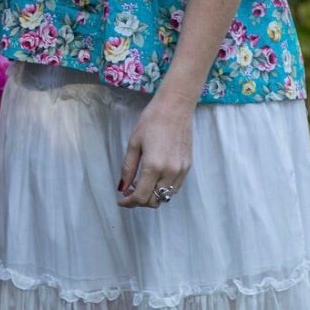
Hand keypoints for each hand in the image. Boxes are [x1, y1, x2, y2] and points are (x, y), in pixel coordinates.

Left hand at [116, 92, 193, 209]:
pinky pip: (175, 187)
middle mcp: (170, 172)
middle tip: (130, 191)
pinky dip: (164, 189)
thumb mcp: (134, 143)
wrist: (175, 107)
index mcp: (154, 166)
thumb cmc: (151, 120)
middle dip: (140, 201)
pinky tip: (156, 179)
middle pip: (154, 201)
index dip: (129, 202)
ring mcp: (181, 170)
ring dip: (153, 196)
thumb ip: (128, 168)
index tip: (121, 200)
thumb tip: (122, 187)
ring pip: (166, 196)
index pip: (141, 196)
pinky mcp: (188, 166)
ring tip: (143, 184)